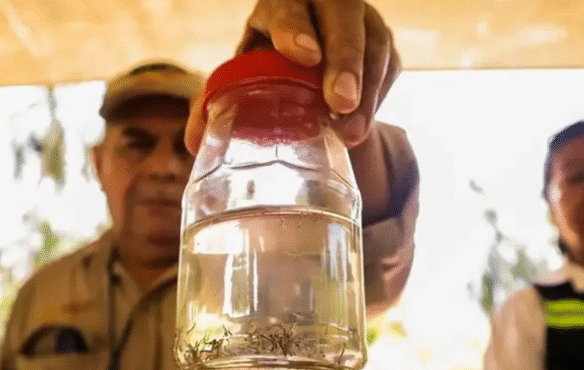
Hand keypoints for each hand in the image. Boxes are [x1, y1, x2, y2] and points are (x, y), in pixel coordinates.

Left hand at [185, 0, 399, 153]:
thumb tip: (194, 142)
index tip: (304, 56)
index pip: (287, 6)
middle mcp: (324, 2)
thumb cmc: (269, 65)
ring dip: (366, 89)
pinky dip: (378, 97)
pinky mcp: (381, 43)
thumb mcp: (243, 73)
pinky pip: (389, 66)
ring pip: (374, 42)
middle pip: (342, 15)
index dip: (294, 28)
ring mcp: (359, 19)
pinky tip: (361, 124)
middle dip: (343, 59)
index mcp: (281, 2)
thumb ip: (217, 100)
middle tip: (339, 102)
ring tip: (352, 131)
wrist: (309, 59)